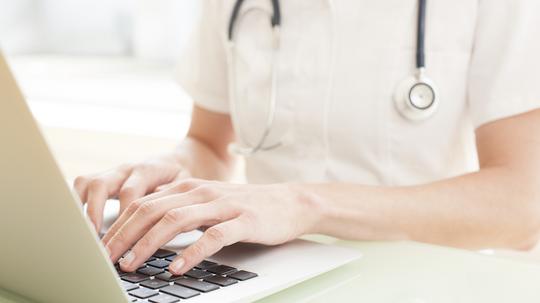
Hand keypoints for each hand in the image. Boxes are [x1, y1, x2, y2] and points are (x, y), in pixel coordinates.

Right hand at [74, 153, 189, 232]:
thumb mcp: (184, 185)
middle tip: (94, 239)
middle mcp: (126, 169)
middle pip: (101, 185)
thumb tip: (161, 217)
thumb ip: (172, 197)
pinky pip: (83, 185)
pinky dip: (77, 203)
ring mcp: (113, 172)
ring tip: (83, 234)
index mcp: (147, 169)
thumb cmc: (182, 177)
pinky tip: (78, 225)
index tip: (122, 236)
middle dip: (94, 213)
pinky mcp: (106, 177)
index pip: (129, 191)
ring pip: (86, 182)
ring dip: (82, 208)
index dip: (122, 213)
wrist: (181, 160)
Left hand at [103, 179, 321, 274]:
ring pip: (176, 221)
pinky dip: (191, 253)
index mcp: (189, 187)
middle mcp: (201, 192)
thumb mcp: (207, 200)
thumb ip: (179, 205)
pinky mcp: (243, 221)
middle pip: (152, 211)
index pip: (143, 204)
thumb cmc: (246, 206)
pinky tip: (177, 267)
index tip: (102, 248)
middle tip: (106, 260)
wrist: (289, 202)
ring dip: (149, 244)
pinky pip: (212, 237)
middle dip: (124, 236)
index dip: (119, 226)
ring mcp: (222, 206)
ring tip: (132, 265)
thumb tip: (146, 215)